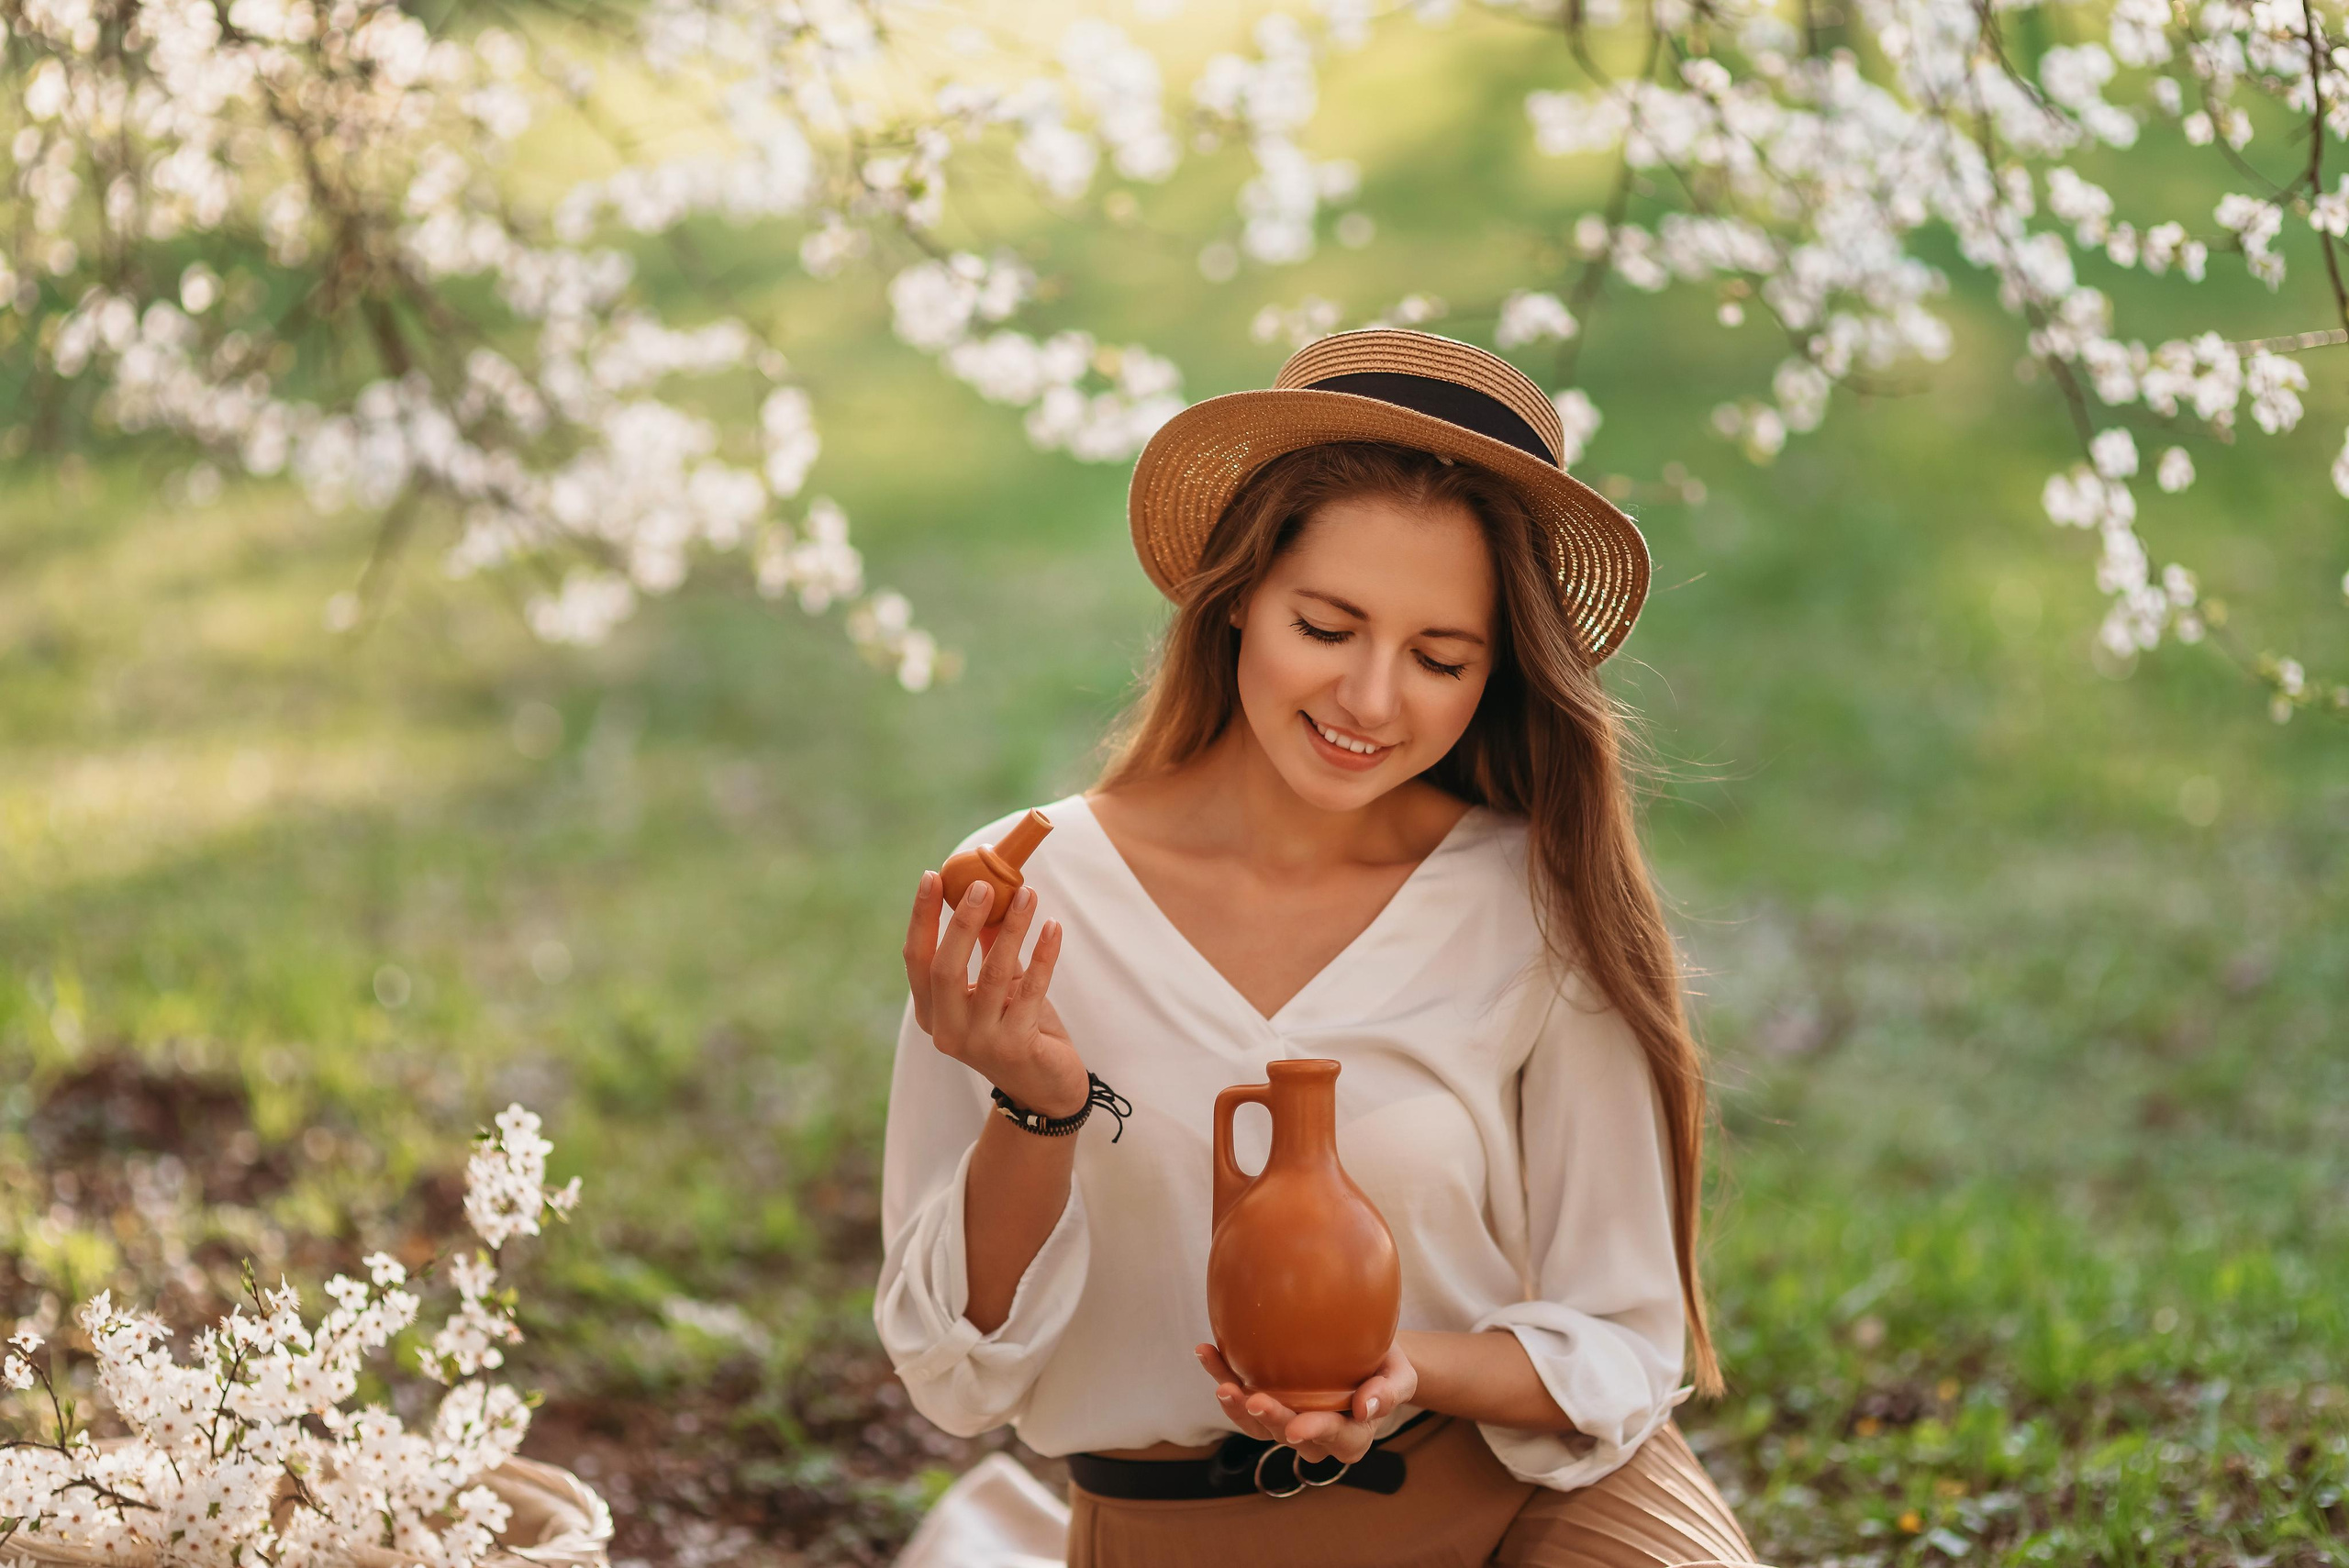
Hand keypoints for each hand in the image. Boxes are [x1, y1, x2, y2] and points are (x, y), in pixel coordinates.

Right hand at [904, 870, 1088, 1117]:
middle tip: (984, 884)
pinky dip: (1042, 955)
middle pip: (945, 967)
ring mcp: (979, 1042)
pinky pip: (1030, 990)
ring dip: (1012, 929)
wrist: (1046, 1089)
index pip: (917, 958)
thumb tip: (988, 889)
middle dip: (963, 921)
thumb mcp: (997, 985)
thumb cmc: (1018, 1027)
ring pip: (992, 974)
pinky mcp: (1015, 1047)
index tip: (933, 876)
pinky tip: (1052, 928)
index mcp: (932, 1011)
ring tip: (1028, 894)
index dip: (923, 916)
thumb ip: (988, 946)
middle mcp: (947, 1030)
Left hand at [1193, 1341, 1417, 1465]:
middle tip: (1251, 1398)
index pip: (1335, 1438)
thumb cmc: (1385, 1365)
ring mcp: (1287, 1422)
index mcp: (1352, 1435)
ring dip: (1237, 1407)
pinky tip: (1207, 1353)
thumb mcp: (1400, 1374)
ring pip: (1259, 1426)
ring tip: (1222, 1382)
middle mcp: (1316, 1436)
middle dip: (1269, 1419)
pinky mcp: (1266, 1405)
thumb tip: (1366, 1408)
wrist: (1365, 1352)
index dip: (1315, 1432)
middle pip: (1290, 1435)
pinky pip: (1241, 1399)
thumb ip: (1390, 1391)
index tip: (1297, 1427)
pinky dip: (1222, 1376)